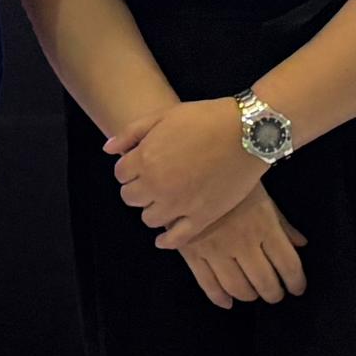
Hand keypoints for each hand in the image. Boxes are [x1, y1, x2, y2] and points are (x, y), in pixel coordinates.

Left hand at [109, 96, 268, 248]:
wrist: (247, 132)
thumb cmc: (205, 118)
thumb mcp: (163, 115)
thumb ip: (131, 133)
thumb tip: (108, 149)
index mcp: (144, 160)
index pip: (120, 175)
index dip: (129, 168)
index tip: (141, 164)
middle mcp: (157, 186)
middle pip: (130, 198)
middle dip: (137, 188)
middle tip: (153, 180)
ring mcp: (179, 205)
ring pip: (149, 219)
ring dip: (152, 209)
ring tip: (164, 199)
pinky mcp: (201, 218)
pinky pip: (176, 239)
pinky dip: (166, 240)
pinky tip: (164, 238)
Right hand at [176, 188, 306, 309]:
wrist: (192, 168)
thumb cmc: (234, 181)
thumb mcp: (263, 198)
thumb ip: (282, 224)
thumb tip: (301, 244)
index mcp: (264, 227)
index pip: (288, 265)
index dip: (296, 282)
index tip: (297, 288)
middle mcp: (243, 243)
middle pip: (265, 282)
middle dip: (274, 293)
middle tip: (276, 294)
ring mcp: (216, 250)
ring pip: (238, 288)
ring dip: (249, 296)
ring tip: (253, 294)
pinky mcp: (193, 252)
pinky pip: (207, 284)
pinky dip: (219, 298)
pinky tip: (227, 302)